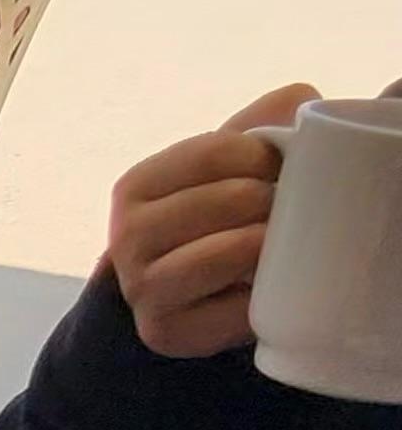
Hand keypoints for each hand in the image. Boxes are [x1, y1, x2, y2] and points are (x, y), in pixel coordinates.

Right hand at [104, 85, 315, 357]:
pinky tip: (265, 286)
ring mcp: (141, 287)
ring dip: (268, 246)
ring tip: (277, 244)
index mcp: (137, 185)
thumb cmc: (215, 220)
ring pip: (228, 252)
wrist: (180, 300)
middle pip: (229, 199)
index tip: (276, 170)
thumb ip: (262, 123)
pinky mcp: (165, 330)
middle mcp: (126, 236)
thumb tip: (303, 98)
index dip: (264, 156)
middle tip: (282, 212)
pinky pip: (234, 308)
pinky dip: (262, 297)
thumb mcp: (228, 166)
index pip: (216, 151)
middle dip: (271, 202)